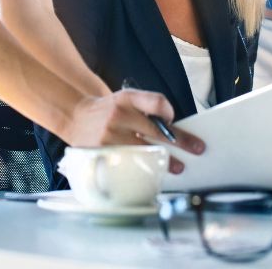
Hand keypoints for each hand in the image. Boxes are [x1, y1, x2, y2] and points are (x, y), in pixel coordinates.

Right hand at [63, 90, 204, 173]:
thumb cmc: (109, 111)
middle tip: (196, 149)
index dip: (169, 112)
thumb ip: (147, 108)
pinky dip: (142, 169)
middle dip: (180, 141)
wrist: (76, 116)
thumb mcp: (125, 99)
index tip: (173, 121)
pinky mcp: (102, 153)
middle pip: (156, 130)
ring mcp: (109, 136)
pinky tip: (151, 173)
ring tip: (177, 167)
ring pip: (144, 151)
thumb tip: (173, 128)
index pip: (156, 102)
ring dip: (164, 161)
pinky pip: (128, 164)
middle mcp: (118, 115)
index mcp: (126, 98)